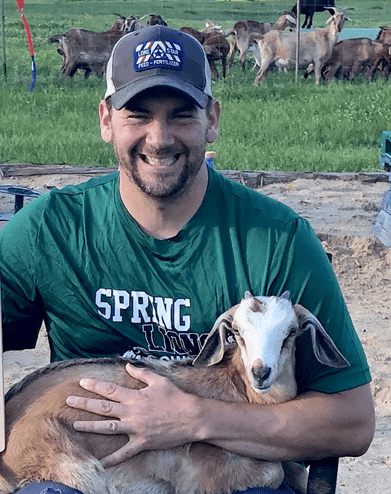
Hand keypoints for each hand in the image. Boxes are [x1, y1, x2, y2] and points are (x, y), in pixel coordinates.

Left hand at [66, 363, 197, 466]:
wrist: (191, 417)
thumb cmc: (176, 397)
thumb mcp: (159, 380)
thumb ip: (142, 373)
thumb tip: (127, 366)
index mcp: (136, 396)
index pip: (111, 389)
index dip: (95, 385)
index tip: (82, 382)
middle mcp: (132, 412)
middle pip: (104, 407)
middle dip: (85, 404)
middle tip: (69, 401)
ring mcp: (136, 429)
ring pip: (109, 428)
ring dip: (91, 426)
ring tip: (76, 425)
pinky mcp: (142, 443)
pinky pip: (124, 453)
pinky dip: (112, 459)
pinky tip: (100, 463)